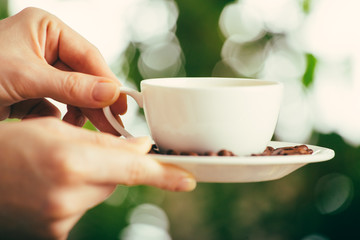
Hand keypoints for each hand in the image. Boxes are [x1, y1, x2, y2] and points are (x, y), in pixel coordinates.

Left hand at [0, 7, 124, 132]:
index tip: (120, 105)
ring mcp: (41, 70)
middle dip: (94, 102)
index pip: (88, 55)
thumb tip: (111, 93)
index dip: (106, 82)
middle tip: (111, 125)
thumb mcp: (25, 77)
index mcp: (47, 29)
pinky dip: (58, 119)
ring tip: (81, 130)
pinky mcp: (34, 91)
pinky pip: (58, 106)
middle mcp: (47, 47)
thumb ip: (71, 86)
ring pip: (74, 94)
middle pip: (84, 77)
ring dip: (77, 113)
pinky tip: (53, 126)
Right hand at [0, 117, 195, 238]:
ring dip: (92, 179)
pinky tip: (51, 186)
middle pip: (117, 179)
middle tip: (80, 153)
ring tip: (57, 170)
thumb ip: (103, 142)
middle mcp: (68, 196)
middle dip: (109, 164)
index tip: (189, 179)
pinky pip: (82, 209)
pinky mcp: (55, 234)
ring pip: (101, 193)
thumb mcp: (54, 130)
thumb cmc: (7, 146)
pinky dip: (76, 195)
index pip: (133, 170)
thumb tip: (140, 149)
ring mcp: (60, 220)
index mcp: (71, 162)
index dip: (165, 174)